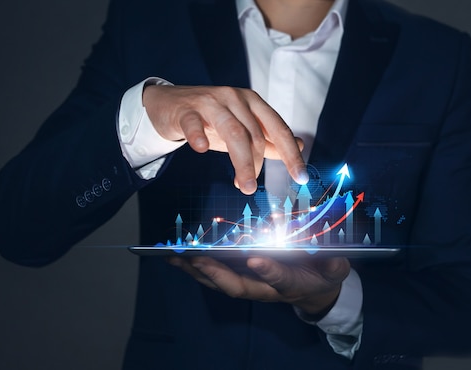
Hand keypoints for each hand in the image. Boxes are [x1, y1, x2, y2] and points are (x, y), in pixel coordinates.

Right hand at [143, 85, 308, 193]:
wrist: (170, 104)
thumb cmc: (210, 119)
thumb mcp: (242, 127)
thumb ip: (269, 138)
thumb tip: (301, 145)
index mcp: (253, 103)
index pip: (278, 129)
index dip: (291, 154)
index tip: (300, 178)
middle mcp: (235, 98)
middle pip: (254, 134)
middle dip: (256, 165)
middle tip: (250, 189)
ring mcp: (210, 102)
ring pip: (232, 131)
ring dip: (241, 161)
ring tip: (242, 186)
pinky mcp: (186, 109)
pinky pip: (194, 122)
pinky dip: (198, 135)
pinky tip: (200, 148)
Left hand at [169, 255, 350, 315]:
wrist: (314, 290)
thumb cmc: (324, 275)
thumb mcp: (335, 270)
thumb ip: (334, 266)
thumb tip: (334, 260)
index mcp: (291, 283)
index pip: (279, 279)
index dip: (268, 271)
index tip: (256, 258)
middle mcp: (267, 288)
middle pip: (238, 285)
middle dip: (217, 273)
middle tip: (196, 258)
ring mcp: (252, 285)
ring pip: (222, 282)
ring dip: (198, 271)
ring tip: (176, 257)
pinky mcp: (243, 279)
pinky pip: (218, 276)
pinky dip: (198, 268)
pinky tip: (180, 258)